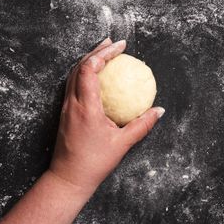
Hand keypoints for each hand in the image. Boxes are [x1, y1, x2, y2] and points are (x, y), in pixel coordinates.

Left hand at [48, 38, 163, 193]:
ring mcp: (66, 108)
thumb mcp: (122, 144)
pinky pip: (73, 86)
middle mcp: (72, 103)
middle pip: (79, 67)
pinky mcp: (65, 114)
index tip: (120, 46)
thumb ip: (142, 125)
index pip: (90, 70)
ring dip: (89, 61)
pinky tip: (97, 77)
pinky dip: (85, 75)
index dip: (104, 53)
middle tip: (114, 43)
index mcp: (85, 107)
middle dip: (97, 51)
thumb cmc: (93, 163)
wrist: (67, 179)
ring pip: (73, 75)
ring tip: (105, 54)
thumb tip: (159, 111)